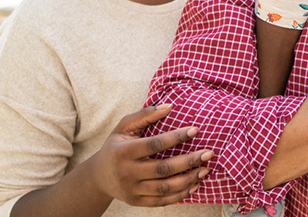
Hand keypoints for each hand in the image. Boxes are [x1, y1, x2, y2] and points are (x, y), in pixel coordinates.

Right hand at [88, 104, 213, 206]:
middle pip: (163, 168)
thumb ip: (145, 115)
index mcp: (123, 152)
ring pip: (164, 187)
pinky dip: (180, 195)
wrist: (98, 177)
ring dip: (188, 180)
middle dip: (189, 161)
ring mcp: (132, 189)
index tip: (195, 130)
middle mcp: (126, 172)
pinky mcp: (137, 202)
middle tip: (208, 153)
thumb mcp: (124, 127)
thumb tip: (170, 106)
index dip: (176, 137)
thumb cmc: (116, 146)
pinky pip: (161, 201)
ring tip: (205, 170)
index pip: (154, 144)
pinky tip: (194, 185)